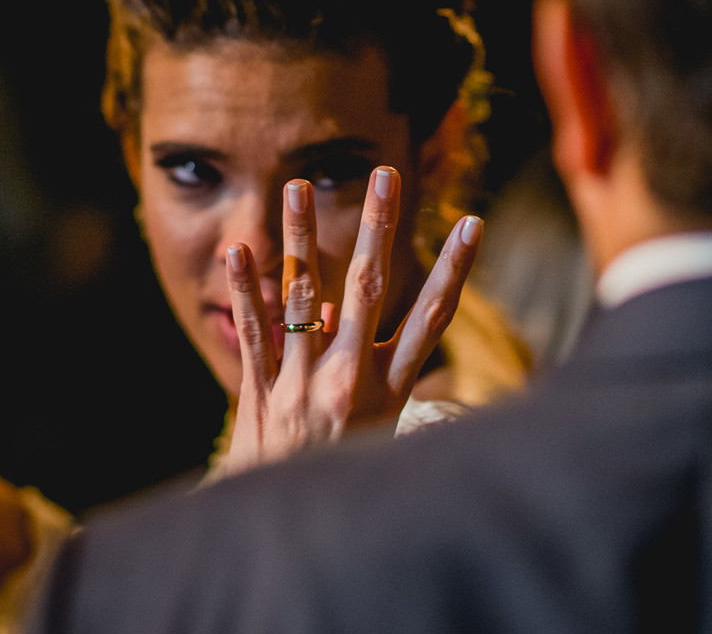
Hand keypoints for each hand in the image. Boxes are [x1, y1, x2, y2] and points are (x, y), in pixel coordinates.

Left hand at [221, 166, 481, 474]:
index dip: (454, 269)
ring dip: (301, 239)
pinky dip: (244, 292)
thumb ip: (365, 369)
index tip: (473, 222)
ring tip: (297, 187)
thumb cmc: (343, 478)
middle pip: (371, 290)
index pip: (432, 319)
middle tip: (386, 175)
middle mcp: (349, 380)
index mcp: (390, 391)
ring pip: (303, 298)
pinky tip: (237, 251)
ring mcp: (301, 385)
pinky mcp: (259, 394)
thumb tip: (334, 306)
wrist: (290, 535)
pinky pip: (252, 334)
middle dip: (380, 228)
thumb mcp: (378, 432)